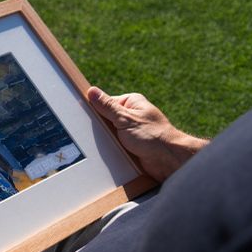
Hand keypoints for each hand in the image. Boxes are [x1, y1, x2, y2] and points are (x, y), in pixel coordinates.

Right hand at [87, 86, 206, 181]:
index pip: (105, 103)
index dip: (94, 110)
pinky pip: (114, 146)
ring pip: (109, 134)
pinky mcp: (130, 146)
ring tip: (104, 144)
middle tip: (95, 133)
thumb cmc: (152, 135)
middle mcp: (131, 116)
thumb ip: (107, 106)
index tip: (83, 115)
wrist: (168, 160)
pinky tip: (108, 153)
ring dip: (105, 141)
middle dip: (100, 128)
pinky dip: (111, 149)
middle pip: (105, 119)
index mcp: (131, 103)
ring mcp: (130, 131)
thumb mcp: (125, 118)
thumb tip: (92, 91)